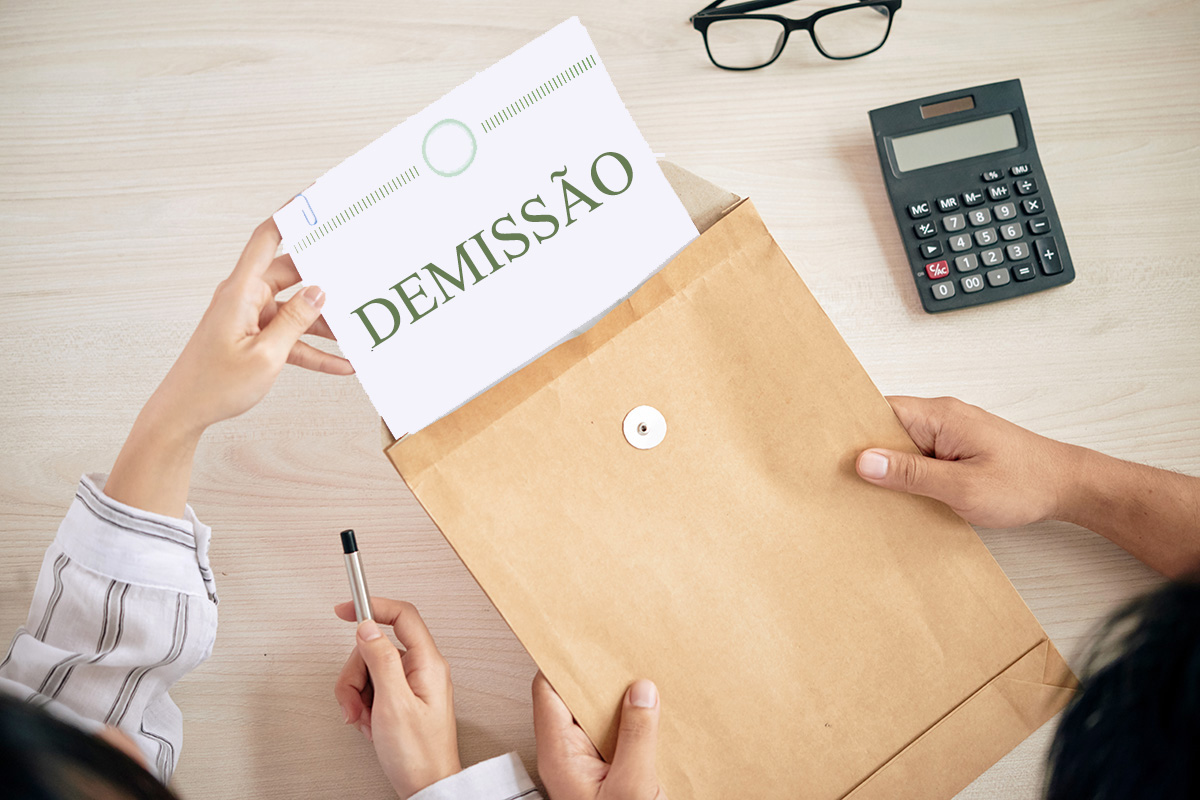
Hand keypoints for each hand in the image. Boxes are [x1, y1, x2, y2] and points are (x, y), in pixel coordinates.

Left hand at [105, 219, 352, 516]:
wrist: (183, 413)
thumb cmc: (214, 385)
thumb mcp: (266, 355)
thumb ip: (296, 320)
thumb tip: (319, 291)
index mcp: (241, 291)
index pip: (267, 238)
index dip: (291, 215)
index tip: (316, 198)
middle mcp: (245, 298)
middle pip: (292, 275)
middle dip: (325, 276)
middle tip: (356, 271)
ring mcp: (250, 318)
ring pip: (296, 309)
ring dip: (325, 322)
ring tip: (357, 329)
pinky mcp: (254, 338)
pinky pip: (290, 337)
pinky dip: (313, 349)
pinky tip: (342, 363)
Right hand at [333, 598, 460, 798]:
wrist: (427, 786)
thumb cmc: (418, 753)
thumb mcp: (393, 704)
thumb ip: (380, 660)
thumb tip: (367, 628)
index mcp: (427, 662)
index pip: (402, 616)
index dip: (373, 606)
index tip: (345, 609)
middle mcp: (422, 668)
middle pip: (376, 647)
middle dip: (356, 674)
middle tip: (355, 703)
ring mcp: (412, 684)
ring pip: (370, 670)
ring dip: (357, 695)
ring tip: (365, 719)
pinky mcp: (402, 699)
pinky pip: (373, 689)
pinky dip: (364, 705)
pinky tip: (370, 723)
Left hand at [533, 671, 665, 799]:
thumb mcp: (631, 787)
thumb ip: (636, 737)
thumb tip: (641, 692)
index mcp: (560, 757)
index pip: (548, 693)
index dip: (564, 665)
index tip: (587, 644)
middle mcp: (569, 758)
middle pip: (576, 701)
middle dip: (600, 679)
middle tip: (626, 660)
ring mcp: (589, 766)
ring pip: (600, 718)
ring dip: (622, 702)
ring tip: (647, 685)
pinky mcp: (610, 775)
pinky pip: (618, 738)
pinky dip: (635, 724)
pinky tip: (654, 718)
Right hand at [855, 396, 1070, 527]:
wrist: (1069, 487)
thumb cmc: (1025, 483)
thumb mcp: (962, 486)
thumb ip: (911, 473)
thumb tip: (865, 460)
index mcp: (939, 415)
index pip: (879, 409)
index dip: (850, 426)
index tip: (826, 446)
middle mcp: (941, 417)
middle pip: (885, 427)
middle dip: (864, 451)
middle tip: (841, 477)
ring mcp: (949, 433)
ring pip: (901, 444)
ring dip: (888, 467)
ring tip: (870, 491)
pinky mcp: (955, 449)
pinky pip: (918, 455)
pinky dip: (907, 473)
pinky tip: (902, 494)